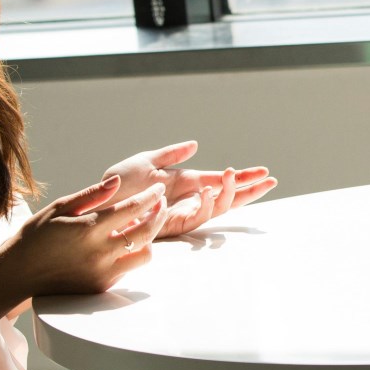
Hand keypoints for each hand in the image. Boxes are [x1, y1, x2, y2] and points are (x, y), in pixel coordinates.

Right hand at [0, 176, 169, 296]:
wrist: (19, 274)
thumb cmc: (36, 236)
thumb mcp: (60, 208)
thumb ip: (92, 195)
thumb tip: (118, 181)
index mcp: (88, 228)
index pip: (133, 208)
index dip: (150, 196)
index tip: (157, 189)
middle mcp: (99, 252)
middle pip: (147, 231)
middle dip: (159, 214)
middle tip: (160, 204)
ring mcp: (102, 272)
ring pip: (144, 253)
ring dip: (149, 238)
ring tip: (143, 225)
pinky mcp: (101, 286)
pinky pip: (129, 269)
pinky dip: (131, 254)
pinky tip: (125, 243)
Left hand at [104, 140, 276, 238]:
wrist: (100, 202)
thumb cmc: (119, 184)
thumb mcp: (147, 161)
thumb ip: (172, 153)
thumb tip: (196, 144)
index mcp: (187, 183)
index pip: (222, 181)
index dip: (244, 178)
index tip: (265, 172)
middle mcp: (190, 199)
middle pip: (228, 198)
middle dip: (249, 190)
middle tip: (270, 180)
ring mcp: (183, 213)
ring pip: (216, 208)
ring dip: (227, 192)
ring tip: (229, 173)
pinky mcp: (172, 224)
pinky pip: (195, 217)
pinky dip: (204, 205)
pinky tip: (208, 190)